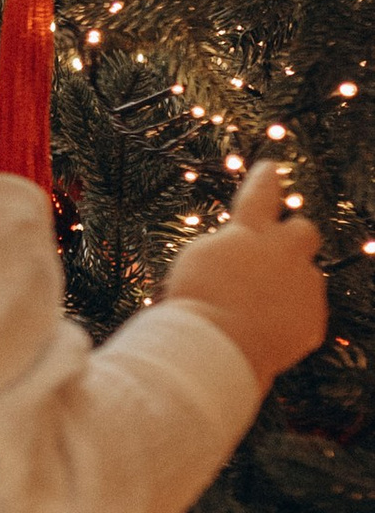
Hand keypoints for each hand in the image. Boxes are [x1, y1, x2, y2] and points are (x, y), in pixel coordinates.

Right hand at [167, 162, 327, 388]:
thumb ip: (225, 245)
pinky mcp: (313, 318)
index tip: (271, 168)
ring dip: (288, 284)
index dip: (266, 179)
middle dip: (294, 237)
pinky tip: (266, 330)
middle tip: (279, 250)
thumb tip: (238, 246)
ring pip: (306, 276)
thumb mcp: (199, 258)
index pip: (261, 193)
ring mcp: (303, 284)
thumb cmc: (198, 300)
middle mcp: (284, 251)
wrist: (220, 344)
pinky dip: (290, 319)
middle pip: (303, 230)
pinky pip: (306, 313)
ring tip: (259, 307)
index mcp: (249, 231)